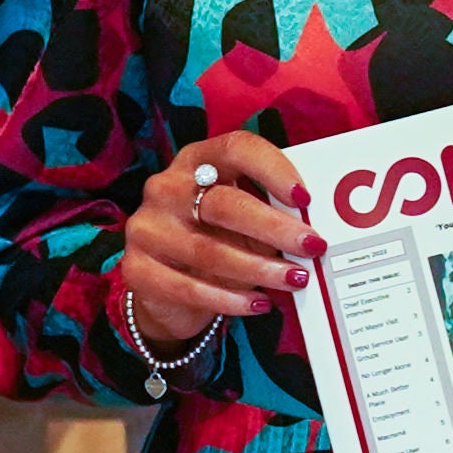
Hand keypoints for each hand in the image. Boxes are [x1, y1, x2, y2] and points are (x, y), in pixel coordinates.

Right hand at [122, 130, 316, 345]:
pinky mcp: (136, 269)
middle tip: (312, 246)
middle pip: (224, 204)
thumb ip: (271, 213)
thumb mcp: (243, 219)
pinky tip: (259, 303)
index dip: (272, 169)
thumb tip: (315, 228)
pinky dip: (230, 299)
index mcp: (196, 160)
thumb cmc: (216, 238)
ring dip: (260, 269)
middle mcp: (165, 188)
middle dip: (275, 228)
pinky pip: (189, 287)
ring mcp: (146, 228)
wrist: (165, 286)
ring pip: (209, 251)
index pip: (235, 148)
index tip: (305, 198)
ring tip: (296, 280)